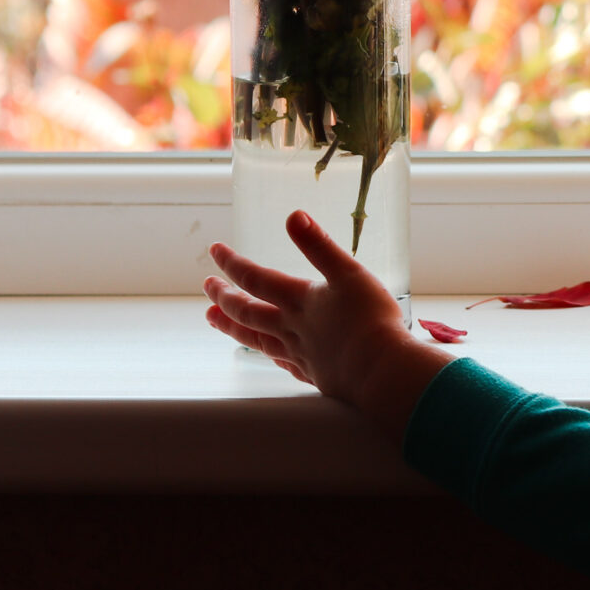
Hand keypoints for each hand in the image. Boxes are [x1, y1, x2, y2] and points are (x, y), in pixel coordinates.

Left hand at [203, 210, 453, 439]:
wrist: (381, 370)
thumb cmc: (370, 320)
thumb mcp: (350, 273)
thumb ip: (320, 245)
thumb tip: (293, 216)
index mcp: (298, 300)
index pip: (255, 278)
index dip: (232, 262)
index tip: (215, 250)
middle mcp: (291, 327)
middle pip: (247, 311)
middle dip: (224, 296)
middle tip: (208, 286)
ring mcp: (300, 353)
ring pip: (255, 338)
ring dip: (231, 326)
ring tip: (213, 318)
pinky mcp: (315, 373)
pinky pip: (282, 363)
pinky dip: (269, 354)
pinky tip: (268, 354)